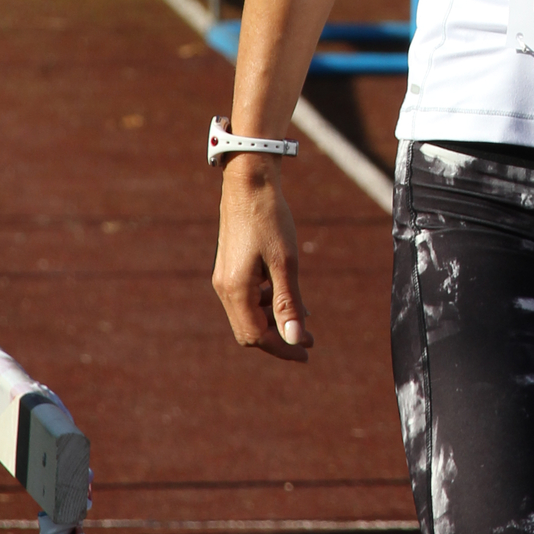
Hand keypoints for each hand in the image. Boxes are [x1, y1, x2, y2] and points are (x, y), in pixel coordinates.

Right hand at [212, 159, 311, 360]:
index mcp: (236, 290)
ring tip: (305, 317)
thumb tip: (295, 339)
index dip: (282, 348)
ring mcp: (225, 277)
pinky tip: (288, 296)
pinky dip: (267, 302)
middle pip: (249, 330)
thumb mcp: (286, 263)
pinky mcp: (230, 266)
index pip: (256, 336)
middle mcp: (225, 288)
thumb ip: (288, 303)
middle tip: (309, 340)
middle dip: (278, 338)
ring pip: (248, 314)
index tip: (307, 351)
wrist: (250, 182)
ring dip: (274, 320)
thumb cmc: (270, 219)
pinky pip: (247, 296)